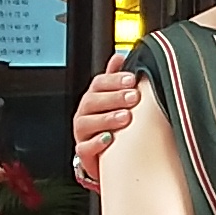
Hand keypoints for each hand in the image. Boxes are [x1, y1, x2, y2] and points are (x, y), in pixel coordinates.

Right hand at [71, 61, 145, 192]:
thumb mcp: (113, 100)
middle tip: (133, 97)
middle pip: (92, 100)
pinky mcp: (83, 153)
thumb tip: (119, 57)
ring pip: (87, 123)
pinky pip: (85, 148)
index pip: (98, 83)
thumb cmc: (110, 126)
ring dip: (107, 119)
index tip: (131, 79)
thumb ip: (114, 79)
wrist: (104, 158)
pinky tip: (109, 139)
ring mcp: (82, 133)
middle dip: (114, 97)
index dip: (114, 80)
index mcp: (93, 98)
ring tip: (125, 117)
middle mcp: (85, 114)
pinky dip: (96, 143)